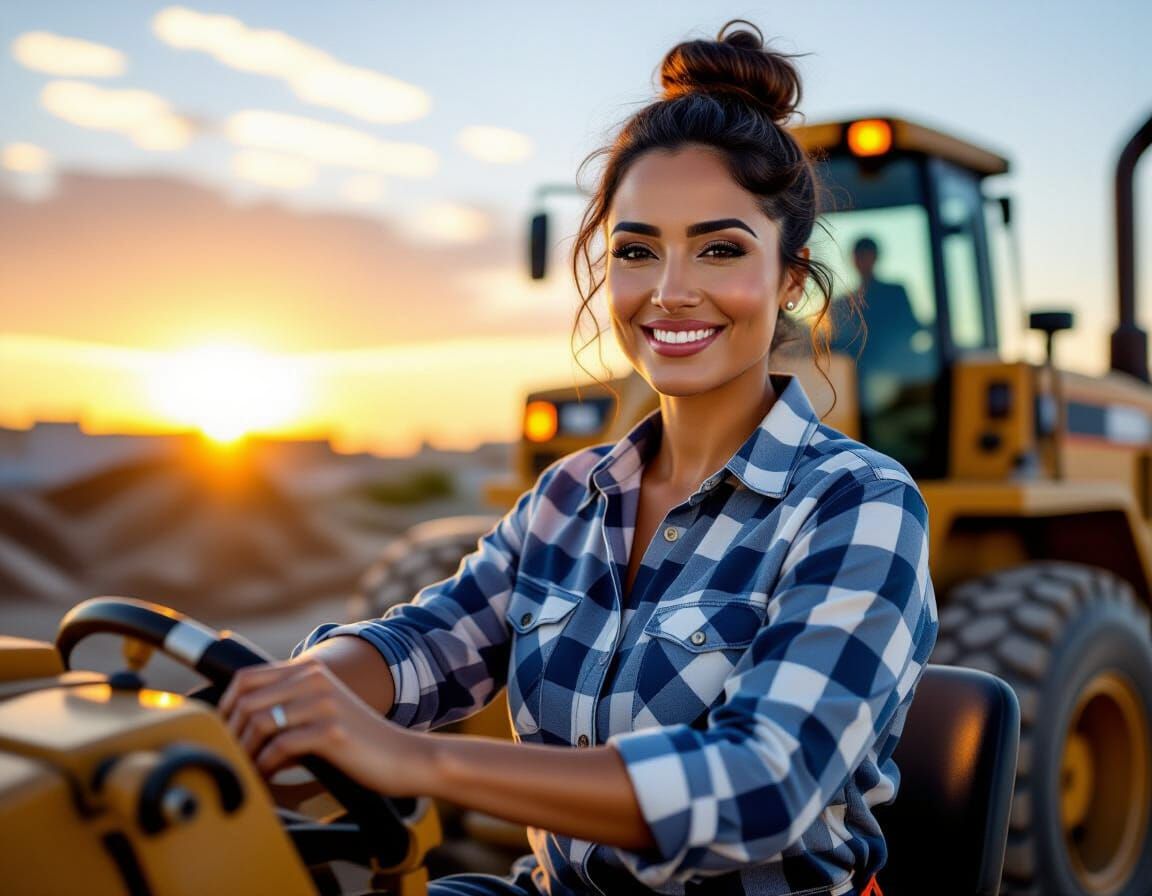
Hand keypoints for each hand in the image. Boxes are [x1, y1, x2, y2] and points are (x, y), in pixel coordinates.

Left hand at [218, 656, 434, 796]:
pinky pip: (280, 747)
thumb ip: (290, 703)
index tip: (221, 734)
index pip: (246, 677)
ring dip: (245, 752)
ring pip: (259, 723)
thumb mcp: (323, 708)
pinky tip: (267, 778)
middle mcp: (315, 679)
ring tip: (246, 771)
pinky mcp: (331, 730)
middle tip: (230, 758)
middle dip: (230, 733)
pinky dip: (265, 766)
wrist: (403, 756)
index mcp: (310, 669)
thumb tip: (239, 721)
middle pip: (247, 700)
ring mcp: (323, 703)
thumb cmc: (359, 740)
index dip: (224, 706)